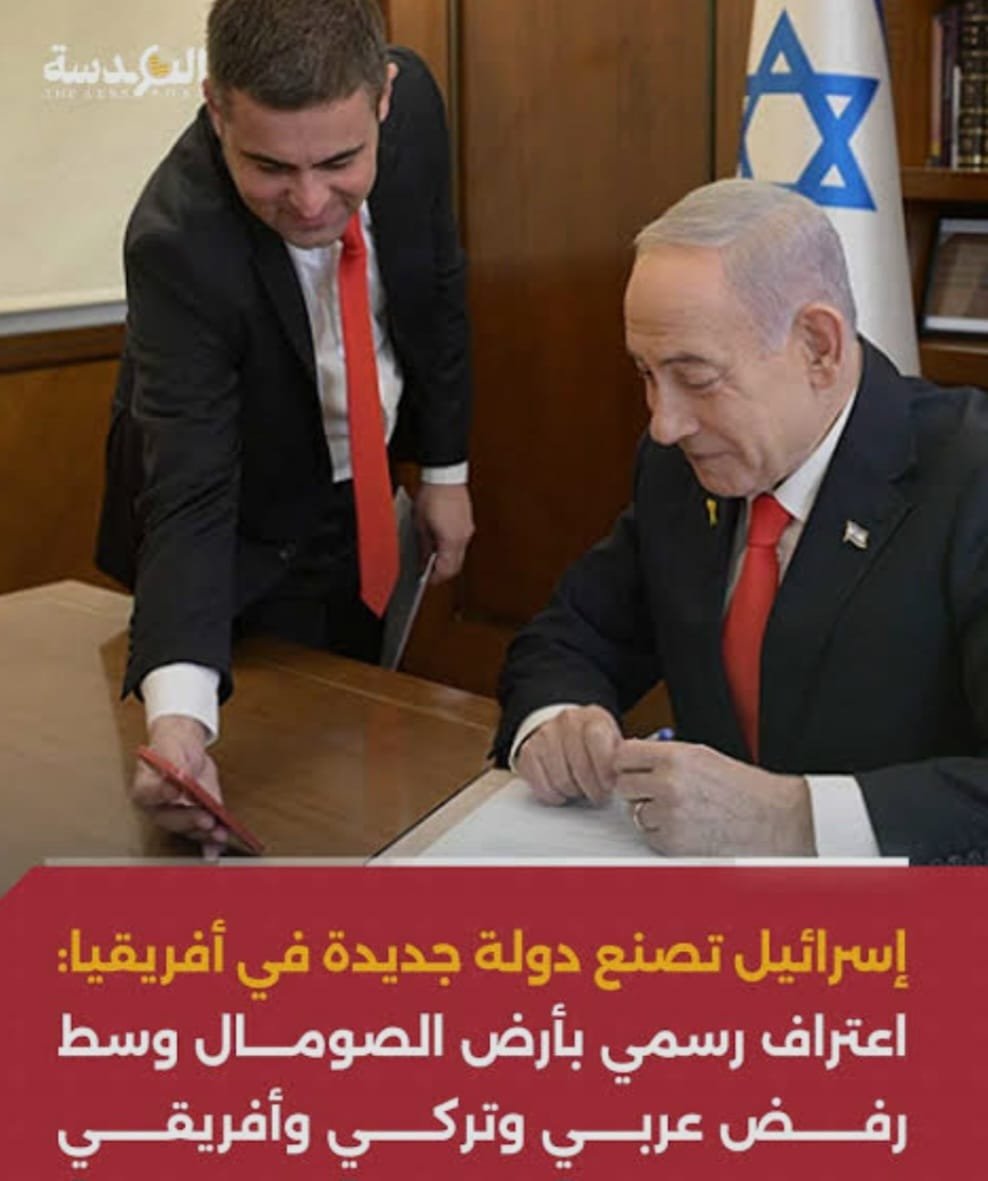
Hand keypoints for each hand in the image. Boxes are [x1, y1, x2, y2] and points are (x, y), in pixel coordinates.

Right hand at [133, 714, 226, 852]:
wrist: (186, 748)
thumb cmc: (174, 747)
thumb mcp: (172, 747)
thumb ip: (174, 761)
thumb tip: (178, 775)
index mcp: (145, 787)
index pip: (148, 793)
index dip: (160, 793)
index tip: (174, 792)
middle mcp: (158, 807)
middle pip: (170, 819)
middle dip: (189, 821)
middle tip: (206, 819)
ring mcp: (176, 815)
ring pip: (187, 829)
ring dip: (203, 834)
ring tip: (219, 834)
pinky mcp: (193, 819)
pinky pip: (200, 833)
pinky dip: (210, 843)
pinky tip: (218, 848)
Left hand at [413, 483, 473, 581]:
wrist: (445, 476)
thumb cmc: (433, 495)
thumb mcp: (420, 524)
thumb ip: (423, 545)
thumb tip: (423, 559)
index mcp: (451, 540)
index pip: (446, 569)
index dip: (435, 578)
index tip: (427, 580)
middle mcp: (463, 537)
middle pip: (456, 566)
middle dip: (443, 572)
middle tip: (430, 573)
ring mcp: (467, 530)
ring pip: (459, 555)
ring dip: (448, 560)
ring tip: (433, 557)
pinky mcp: (468, 523)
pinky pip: (461, 543)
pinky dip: (452, 548)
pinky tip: (441, 543)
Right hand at [516, 705, 621, 805]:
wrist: (562, 729)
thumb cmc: (591, 740)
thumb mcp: (612, 741)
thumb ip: (621, 757)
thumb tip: (630, 777)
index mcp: (592, 717)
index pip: (597, 741)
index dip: (605, 770)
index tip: (610, 785)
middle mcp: (567, 722)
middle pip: (579, 766)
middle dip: (593, 789)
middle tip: (599, 794)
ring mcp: (544, 735)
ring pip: (561, 780)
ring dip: (574, 792)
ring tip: (580, 788)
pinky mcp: (528, 752)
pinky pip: (542, 786)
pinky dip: (554, 795)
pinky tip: (562, 789)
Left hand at [613, 739, 814, 855]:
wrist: (774, 820)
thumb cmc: (744, 789)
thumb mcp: (702, 756)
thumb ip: (666, 756)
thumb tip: (635, 757)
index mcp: (676, 757)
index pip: (623, 754)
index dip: (627, 762)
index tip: (632, 767)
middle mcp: (668, 784)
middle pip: (623, 785)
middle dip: (635, 789)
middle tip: (654, 791)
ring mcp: (669, 815)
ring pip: (635, 813)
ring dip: (649, 813)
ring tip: (679, 810)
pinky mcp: (673, 842)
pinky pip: (650, 836)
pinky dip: (662, 833)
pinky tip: (686, 826)